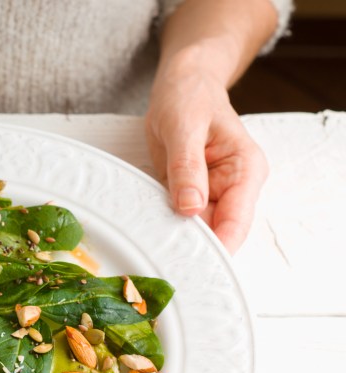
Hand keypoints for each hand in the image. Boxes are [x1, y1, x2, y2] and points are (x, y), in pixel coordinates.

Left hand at [145, 66, 267, 252]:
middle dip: (193, 250)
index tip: (192, 267)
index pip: (236, 222)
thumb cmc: (190, 95)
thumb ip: (187, 167)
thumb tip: (191, 208)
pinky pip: (177, 219)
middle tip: (163, 266)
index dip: (217, 248)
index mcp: (245, 170)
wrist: (183, 83)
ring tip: (151, 253)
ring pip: (196, 231)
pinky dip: (163, 227)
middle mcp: (233, 186)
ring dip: (175, 241)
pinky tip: (147, 236)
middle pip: (217, 233)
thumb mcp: (183, 126)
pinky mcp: (189, 194)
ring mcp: (211, 193)